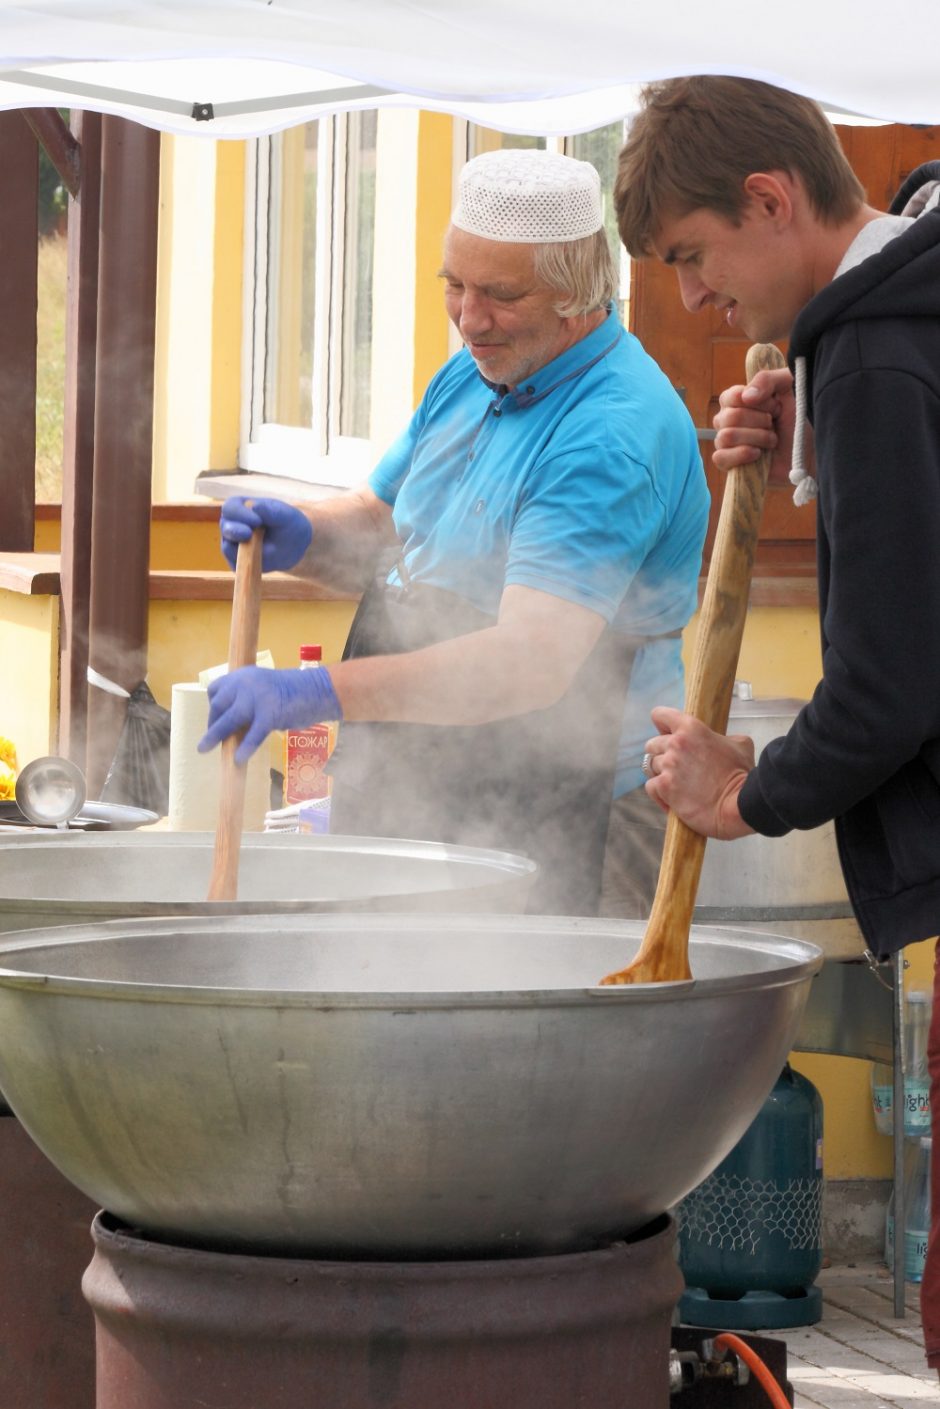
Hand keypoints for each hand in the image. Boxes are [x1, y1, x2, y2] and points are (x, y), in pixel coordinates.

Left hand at [198, 665, 342, 764]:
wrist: (319, 689)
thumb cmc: (295, 691)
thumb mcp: (265, 689)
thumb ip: (248, 700)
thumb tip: (232, 725)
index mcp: (244, 674)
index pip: (216, 689)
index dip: (214, 706)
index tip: (216, 718)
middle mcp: (247, 683)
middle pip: (219, 705)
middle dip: (213, 723)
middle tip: (213, 738)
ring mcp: (258, 698)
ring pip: (229, 720)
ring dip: (215, 736)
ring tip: (204, 749)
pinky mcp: (270, 714)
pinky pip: (253, 734)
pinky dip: (245, 748)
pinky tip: (238, 759)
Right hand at [219, 497, 312, 571]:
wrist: (294, 545)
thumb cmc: (287, 524)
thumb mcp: (285, 516)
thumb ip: (270, 510)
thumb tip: (254, 506)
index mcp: (240, 508)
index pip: (230, 508)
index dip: (240, 514)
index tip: (257, 521)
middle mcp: (232, 525)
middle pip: (225, 527)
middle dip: (235, 531)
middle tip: (248, 533)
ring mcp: (233, 544)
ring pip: (228, 548)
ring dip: (242, 548)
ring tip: (258, 548)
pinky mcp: (237, 561)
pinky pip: (236, 564)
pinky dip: (245, 563)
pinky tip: (259, 559)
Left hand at [642, 707, 755, 839]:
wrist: (738, 804)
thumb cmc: (741, 775)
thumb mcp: (740, 745)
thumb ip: (724, 738)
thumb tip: (720, 742)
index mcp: (691, 728)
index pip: (660, 715)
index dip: (662, 725)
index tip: (667, 734)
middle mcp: (676, 744)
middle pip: (652, 745)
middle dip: (662, 754)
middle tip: (677, 766)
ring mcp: (668, 766)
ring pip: (651, 766)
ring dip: (661, 774)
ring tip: (677, 783)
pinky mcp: (664, 787)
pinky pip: (651, 787)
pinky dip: (659, 794)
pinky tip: (672, 799)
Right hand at [712, 367, 813, 487]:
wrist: (809, 451)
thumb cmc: (797, 419)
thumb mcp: (788, 388)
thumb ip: (769, 379)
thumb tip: (747, 396)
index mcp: (738, 401)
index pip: (729, 396)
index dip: (755, 403)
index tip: (774, 405)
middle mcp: (728, 421)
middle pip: (729, 417)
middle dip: (759, 421)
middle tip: (774, 424)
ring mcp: (727, 443)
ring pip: (726, 436)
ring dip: (757, 438)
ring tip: (772, 441)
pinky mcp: (730, 465)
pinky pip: (720, 457)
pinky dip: (741, 454)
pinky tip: (758, 454)